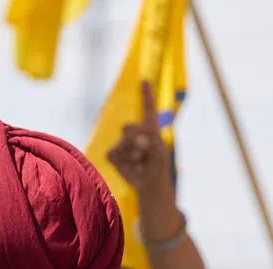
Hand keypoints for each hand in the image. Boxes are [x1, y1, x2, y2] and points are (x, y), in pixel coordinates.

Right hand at [107, 81, 175, 210]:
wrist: (150, 183)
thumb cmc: (157, 165)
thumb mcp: (159, 151)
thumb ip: (150, 140)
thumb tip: (136, 137)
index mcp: (149, 128)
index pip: (148, 109)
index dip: (146, 95)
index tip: (145, 81)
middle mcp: (134, 132)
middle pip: (128, 127)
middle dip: (136, 139)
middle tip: (145, 149)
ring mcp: (122, 143)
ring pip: (121, 143)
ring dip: (133, 154)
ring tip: (140, 161)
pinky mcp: (114, 155)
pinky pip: (113, 154)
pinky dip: (122, 161)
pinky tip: (131, 167)